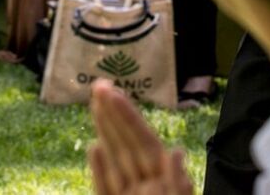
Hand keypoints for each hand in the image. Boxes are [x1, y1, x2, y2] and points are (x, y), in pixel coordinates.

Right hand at [89, 80, 192, 194]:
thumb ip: (176, 182)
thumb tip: (176, 151)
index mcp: (164, 178)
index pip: (144, 141)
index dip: (129, 117)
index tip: (115, 92)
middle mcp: (145, 183)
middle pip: (126, 144)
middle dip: (113, 114)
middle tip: (99, 85)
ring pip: (115, 160)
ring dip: (105, 132)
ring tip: (96, 103)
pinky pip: (104, 188)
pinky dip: (99, 170)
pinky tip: (93, 147)